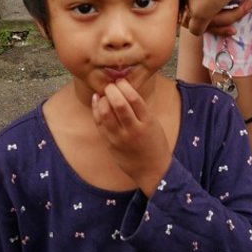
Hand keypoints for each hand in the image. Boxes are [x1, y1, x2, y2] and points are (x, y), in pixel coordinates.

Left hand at [92, 78, 170, 194]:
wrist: (153, 171)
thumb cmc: (154, 143)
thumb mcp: (153, 123)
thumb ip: (140, 108)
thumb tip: (123, 88)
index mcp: (147, 121)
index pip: (134, 98)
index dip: (124, 86)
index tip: (120, 80)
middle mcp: (133, 129)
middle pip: (119, 104)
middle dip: (111, 90)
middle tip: (110, 85)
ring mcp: (120, 138)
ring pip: (106, 113)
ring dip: (102, 99)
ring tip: (104, 93)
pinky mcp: (110, 144)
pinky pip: (100, 123)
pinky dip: (96, 109)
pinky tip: (97, 101)